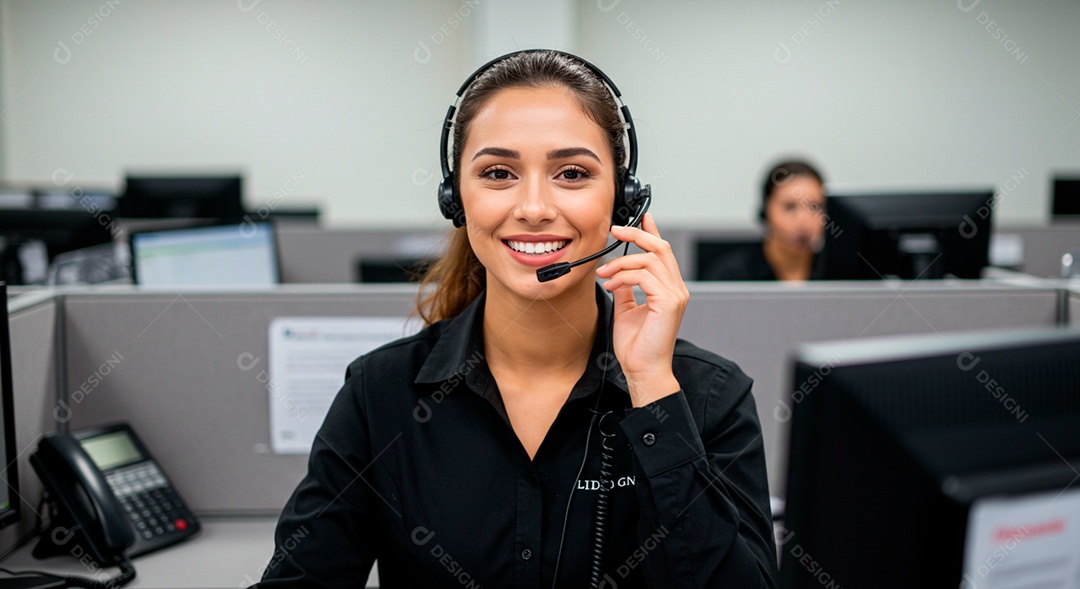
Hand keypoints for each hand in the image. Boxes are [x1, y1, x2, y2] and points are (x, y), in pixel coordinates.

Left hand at [595, 213, 687, 406]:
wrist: (643, 370)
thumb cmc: (637, 347)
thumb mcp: (627, 309)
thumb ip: (626, 289)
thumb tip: (617, 273)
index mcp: (669, 289)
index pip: (663, 252)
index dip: (652, 232)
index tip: (641, 218)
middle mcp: (676, 289)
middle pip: (660, 248)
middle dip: (636, 235)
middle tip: (615, 231)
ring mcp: (675, 295)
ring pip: (650, 259)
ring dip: (621, 263)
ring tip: (604, 274)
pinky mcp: (668, 302)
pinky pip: (644, 276)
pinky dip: (623, 276)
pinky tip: (611, 286)